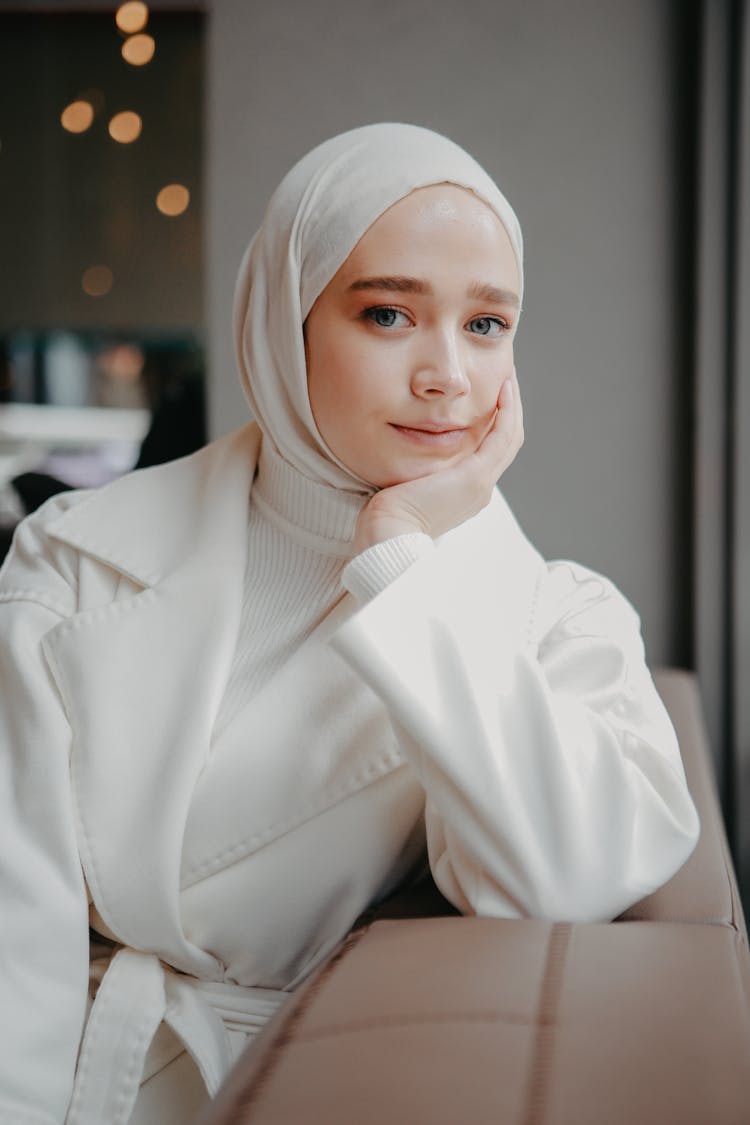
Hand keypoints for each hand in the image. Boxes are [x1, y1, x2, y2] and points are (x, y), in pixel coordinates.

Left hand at [354, 367, 523, 551]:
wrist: (389, 534)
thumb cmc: (386, 516)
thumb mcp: (402, 487)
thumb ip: (411, 470)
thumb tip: (400, 453)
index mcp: (465, 495)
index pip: (487, 454)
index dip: (492, 424)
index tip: (486, 398)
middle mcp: (479, 491)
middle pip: (505, 444)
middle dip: (507, 411)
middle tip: (505, 381)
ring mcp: (482, 485)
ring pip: (510, 438)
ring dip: (512, 406)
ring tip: (508, 378)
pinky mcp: (477, 477)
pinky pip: (503, 436)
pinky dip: (507, 411)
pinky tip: (504, 389)